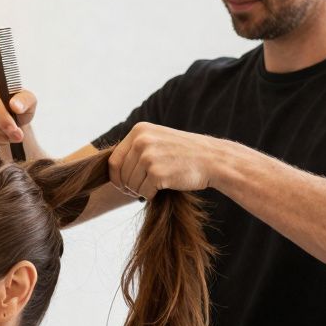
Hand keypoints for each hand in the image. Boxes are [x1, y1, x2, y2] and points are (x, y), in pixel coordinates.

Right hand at [0, 73, 35, 144]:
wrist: (12, 114)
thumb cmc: (21, 105)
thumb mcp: (29, 101)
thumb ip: (25, 101)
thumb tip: (15, 105)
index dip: (3, 119)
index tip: (15, 131)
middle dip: (4, 131)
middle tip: (18, 137)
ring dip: (0, 137)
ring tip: (11, 136)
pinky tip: (2, 137)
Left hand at [108, 123, 225, 200]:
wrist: (213, 159)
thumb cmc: (185, 153)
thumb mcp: (158, 139)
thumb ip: (136, 148)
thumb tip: (112, 167)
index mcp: (139, 130)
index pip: (114, 160)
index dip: (116, 177)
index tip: (123, 185)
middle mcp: (141, 141)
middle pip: (121, 174)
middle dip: (130, 186)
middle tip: (144, 188)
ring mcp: (148, 156)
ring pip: (131, 185)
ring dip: (142, 190)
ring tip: (158, 184)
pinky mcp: (157, 173)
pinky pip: (144, 193)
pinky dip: (152, 195)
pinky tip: (165, 187)